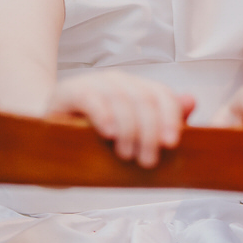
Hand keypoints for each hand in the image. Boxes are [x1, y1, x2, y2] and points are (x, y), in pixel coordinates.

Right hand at [46, 71, 195, 167]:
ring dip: (128, 129)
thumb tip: (191, 101)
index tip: (172, 143)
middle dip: (149, 132)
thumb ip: (163, 121)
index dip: (170, 117)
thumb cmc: (96, 141)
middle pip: (144, 99)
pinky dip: (103, 114)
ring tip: (126, 154)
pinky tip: (108, 133)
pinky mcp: (70, 92)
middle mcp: (118, 81)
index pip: (162, 95)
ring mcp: (94, 84)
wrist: (52, 140)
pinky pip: (91, 98)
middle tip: (147, 160)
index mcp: (137, 89)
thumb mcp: (133, 137)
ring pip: (121, 99)